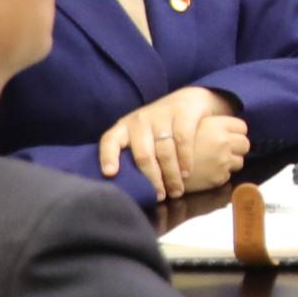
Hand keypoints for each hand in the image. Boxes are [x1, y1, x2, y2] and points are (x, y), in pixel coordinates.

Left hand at [96, 86, 247, 199]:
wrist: (189, 100)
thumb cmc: (160, 126)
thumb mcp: (142, 136)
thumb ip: (133, 154)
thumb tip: (127, 188)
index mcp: (124, 127)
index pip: (110, 141)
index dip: (108, 157)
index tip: (110, 173)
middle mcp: (140, 120)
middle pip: (143, 154)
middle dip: (152, 179)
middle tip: (159, 196)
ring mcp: (161, 115)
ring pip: (164, 151)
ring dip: (171, 175)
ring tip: (176, 191)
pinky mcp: (182, 113)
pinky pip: (183, 141)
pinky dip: (185, 159)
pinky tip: (187, 173)